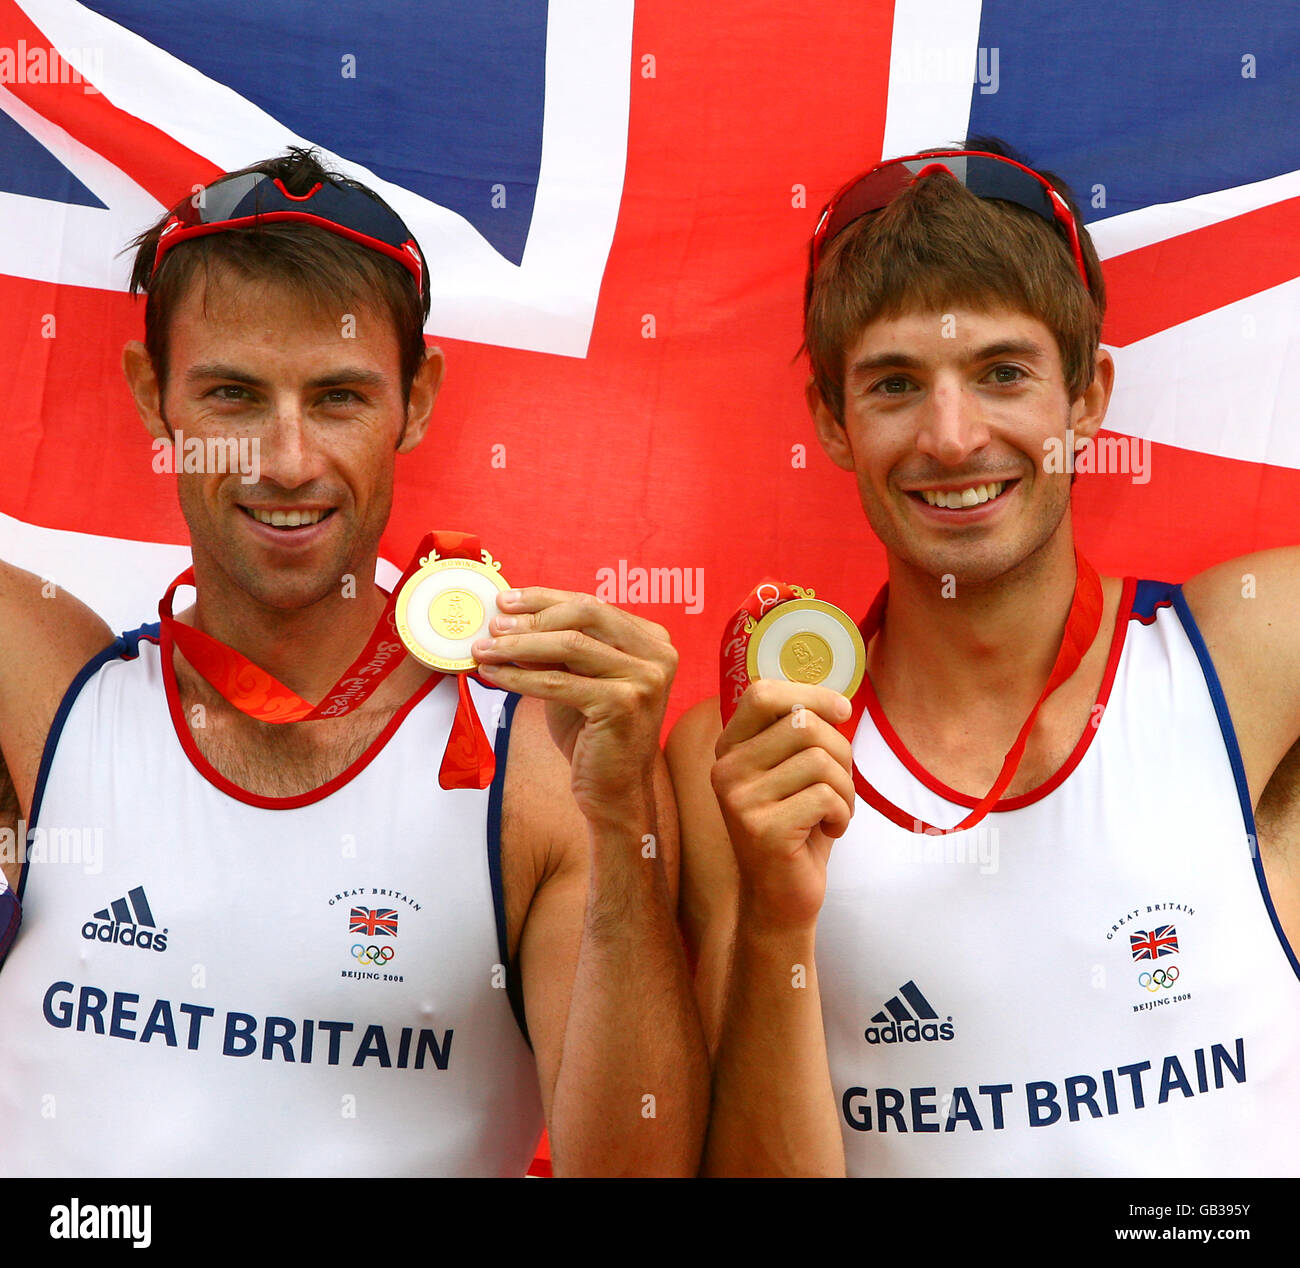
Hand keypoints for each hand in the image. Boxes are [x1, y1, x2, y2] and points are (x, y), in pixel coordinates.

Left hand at [471, 588, 676, 822]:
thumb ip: (558, 649)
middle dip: (532, 617)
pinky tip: (494, 676)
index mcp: (651, 640)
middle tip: (493, 625)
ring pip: (569, 645)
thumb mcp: (577, 679)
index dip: (543, 599)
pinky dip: (520, 677)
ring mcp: (645, 679)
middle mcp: (657, 654)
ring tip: (485, 649)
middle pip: (585, 614)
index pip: (591, 605)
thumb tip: (509, 620)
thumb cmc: (594, 734)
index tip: (505, 600)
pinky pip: (559, 682)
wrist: (615, 790)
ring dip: (519, 645)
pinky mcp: (624, 704)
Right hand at [711, 679, 854, 931]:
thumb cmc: (798, 827)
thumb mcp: (794, 773)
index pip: (762, 694)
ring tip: (834, 811)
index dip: (809, 694)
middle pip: (803, 724)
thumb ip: (801, 735)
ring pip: (820, 761)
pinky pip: (825, 797)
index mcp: (730, 748)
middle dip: (840, 752)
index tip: (841, 711)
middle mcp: (726, 769)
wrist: (780, 897)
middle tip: (839, 785)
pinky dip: (843, 814)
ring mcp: (740, 800)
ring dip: (844, 789)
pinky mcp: (763, 829)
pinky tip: (829, 830)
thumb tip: (837, 702)